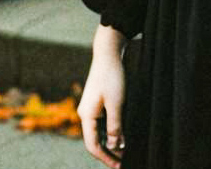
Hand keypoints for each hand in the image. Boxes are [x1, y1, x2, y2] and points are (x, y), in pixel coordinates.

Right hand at [77, 24, 127, 167]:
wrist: (109, 52)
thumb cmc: (112, 76)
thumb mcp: (116, 103)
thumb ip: (115, 126)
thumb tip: (115, 146)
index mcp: (86, 115)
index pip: (93, 145)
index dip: (105, 158)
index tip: (118, 166)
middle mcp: (86, 113)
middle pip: (95, 140)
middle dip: (108, 153)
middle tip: (122, 162)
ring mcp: (91, 107)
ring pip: (99, 131)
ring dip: (111, 142)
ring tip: (124, 152)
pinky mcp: (97, 101)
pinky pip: (102, 122)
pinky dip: (111, 131)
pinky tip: (121, 134)